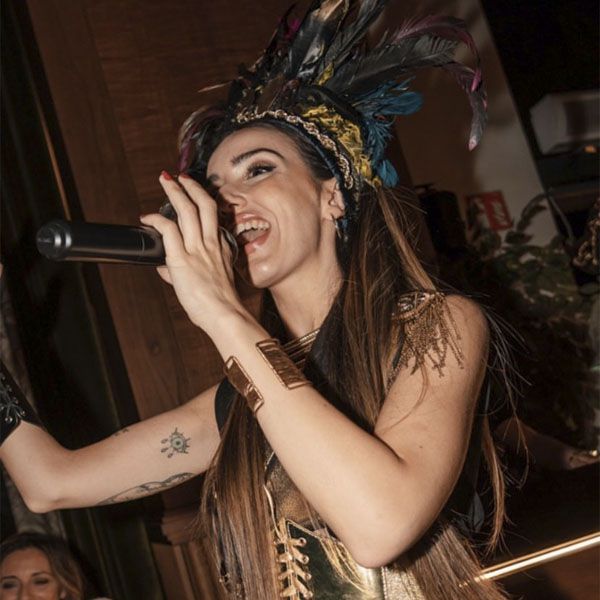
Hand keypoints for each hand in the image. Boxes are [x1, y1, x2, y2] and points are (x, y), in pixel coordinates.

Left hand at [140, 171, 244, 333]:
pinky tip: (147, 218)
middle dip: (191, 186)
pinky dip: (156, 220)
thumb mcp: (208, 285)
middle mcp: (211, 244)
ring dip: (175, 192)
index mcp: (220, 249)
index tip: (195, 195)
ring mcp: (198, 249)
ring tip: (166, 180)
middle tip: (180, 176)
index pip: (214, 219)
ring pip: (187, 210)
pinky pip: (168, 230)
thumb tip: (164, 269)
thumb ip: (183, 273)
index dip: (204, 202)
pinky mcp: (182, 259)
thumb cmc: (219, 306)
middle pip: (204, 205)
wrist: (225, 315)